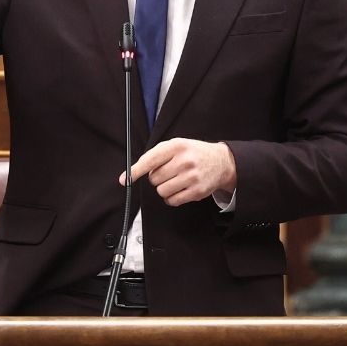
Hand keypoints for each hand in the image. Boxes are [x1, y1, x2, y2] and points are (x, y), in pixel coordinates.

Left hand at [119, 138, 236, 206]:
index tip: (125, 179)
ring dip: (164, 188)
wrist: (222, 162)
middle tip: (169, 172)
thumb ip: (157, 154)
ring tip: (175, 180)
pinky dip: (172, 198)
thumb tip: (135, 170)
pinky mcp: (197, 192)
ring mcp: (192, 177)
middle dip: (157, 178)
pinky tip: (180, 189)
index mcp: (177, 146)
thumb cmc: (194, 153)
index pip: (150, 160)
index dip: (135, 170)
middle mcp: (184, 161)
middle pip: (154, 179)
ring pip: (162, 191)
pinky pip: (172, 201)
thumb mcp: (177, 145)